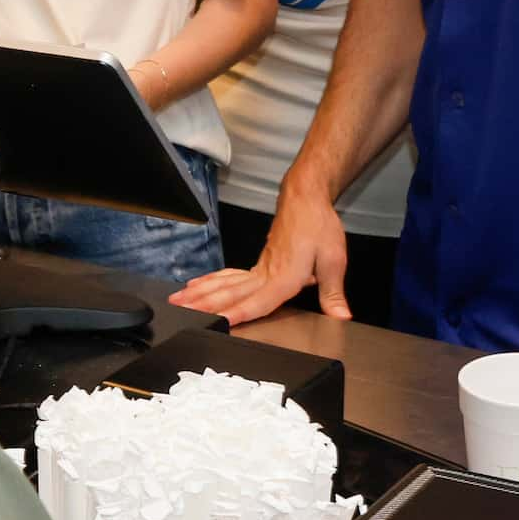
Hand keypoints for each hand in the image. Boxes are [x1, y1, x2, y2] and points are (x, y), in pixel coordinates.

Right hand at [171, 193, 352, 323]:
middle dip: (204, 303)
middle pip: (231, 293)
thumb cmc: (318, 225)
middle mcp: (266, 273)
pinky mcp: (258, 262)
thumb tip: (341, 317)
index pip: (258, 301)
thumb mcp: (334, 259)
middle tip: (179, 309)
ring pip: (225, 283)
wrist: (306, 197)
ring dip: (200, 292)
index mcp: (284, 276)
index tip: (219, 322)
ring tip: (177, 299)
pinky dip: (211, 280)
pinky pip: (228, 274)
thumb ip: (333, 293)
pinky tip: (197, 285)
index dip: (238, 313)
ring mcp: (259, 267)